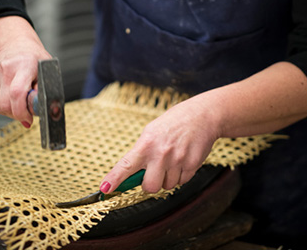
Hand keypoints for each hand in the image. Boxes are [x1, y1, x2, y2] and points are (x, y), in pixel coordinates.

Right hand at [0, 16, 51, 126]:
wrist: (15, 44)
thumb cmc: (34, 57)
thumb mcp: (46, 69)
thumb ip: (45, 88)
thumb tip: (42, 108)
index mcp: (24, 64)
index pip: (17, 93)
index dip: (22, 111)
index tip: (29, 117)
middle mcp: (6, 68)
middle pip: (5, 103)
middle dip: (17, 114)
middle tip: (27, 113)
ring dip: (10, 112)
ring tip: (20, 104)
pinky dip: (1, 108)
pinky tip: (11, 100)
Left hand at [99, 92, 219, 194]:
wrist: (202, 116)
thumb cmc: (174, 123)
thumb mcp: (152, 131)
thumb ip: (141, 152)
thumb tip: (132, 175)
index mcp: (146, 143)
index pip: (126, 165)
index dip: (114, 179)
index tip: (104, 189)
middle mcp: (161, 153)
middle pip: (149, 186)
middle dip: (151, 182)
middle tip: (155, 170)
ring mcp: (177, 160)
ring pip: (167, 186)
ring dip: (168, 177)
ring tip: (173, 158)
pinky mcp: (192, 165)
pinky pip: (181, 182)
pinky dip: (181, 175)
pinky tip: (183, 159)